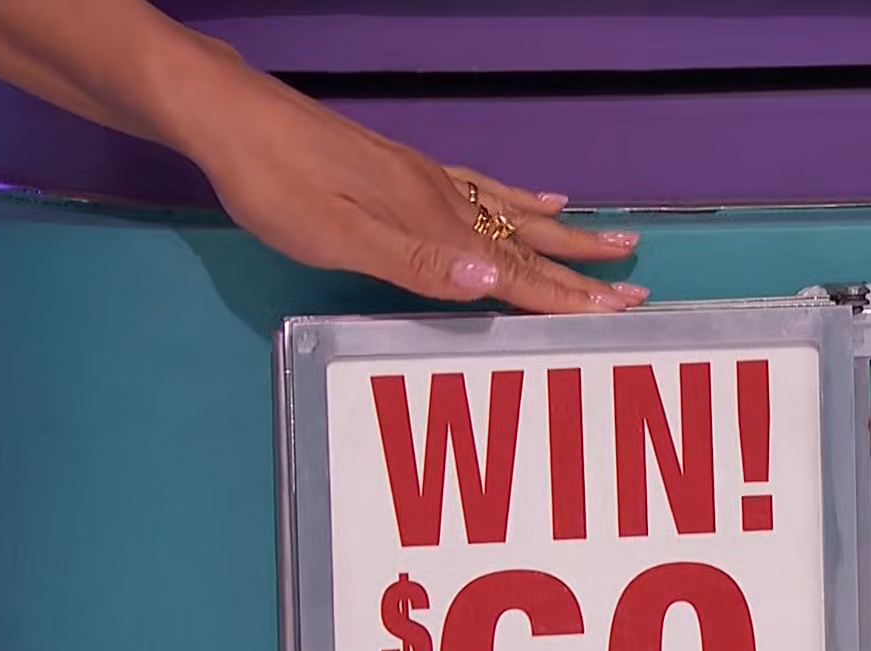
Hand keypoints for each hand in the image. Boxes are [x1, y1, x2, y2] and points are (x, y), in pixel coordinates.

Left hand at [169, 56, 645, 314]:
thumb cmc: (274, 185)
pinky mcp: (407, 168)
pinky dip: (521, 200)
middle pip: (527, 244)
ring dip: (567, 236)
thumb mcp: (335, 235)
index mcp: (430, 224)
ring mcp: (428, 181)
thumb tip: (493, 282)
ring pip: (514, 215)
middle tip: (637, 290)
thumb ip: (416, 264)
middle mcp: (441, 200)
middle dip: (582, 272)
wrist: (233, 117)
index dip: (565, 296)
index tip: (617, 312)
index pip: (513, 272)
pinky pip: (484, 187)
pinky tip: (541, 200)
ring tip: (614, 242)